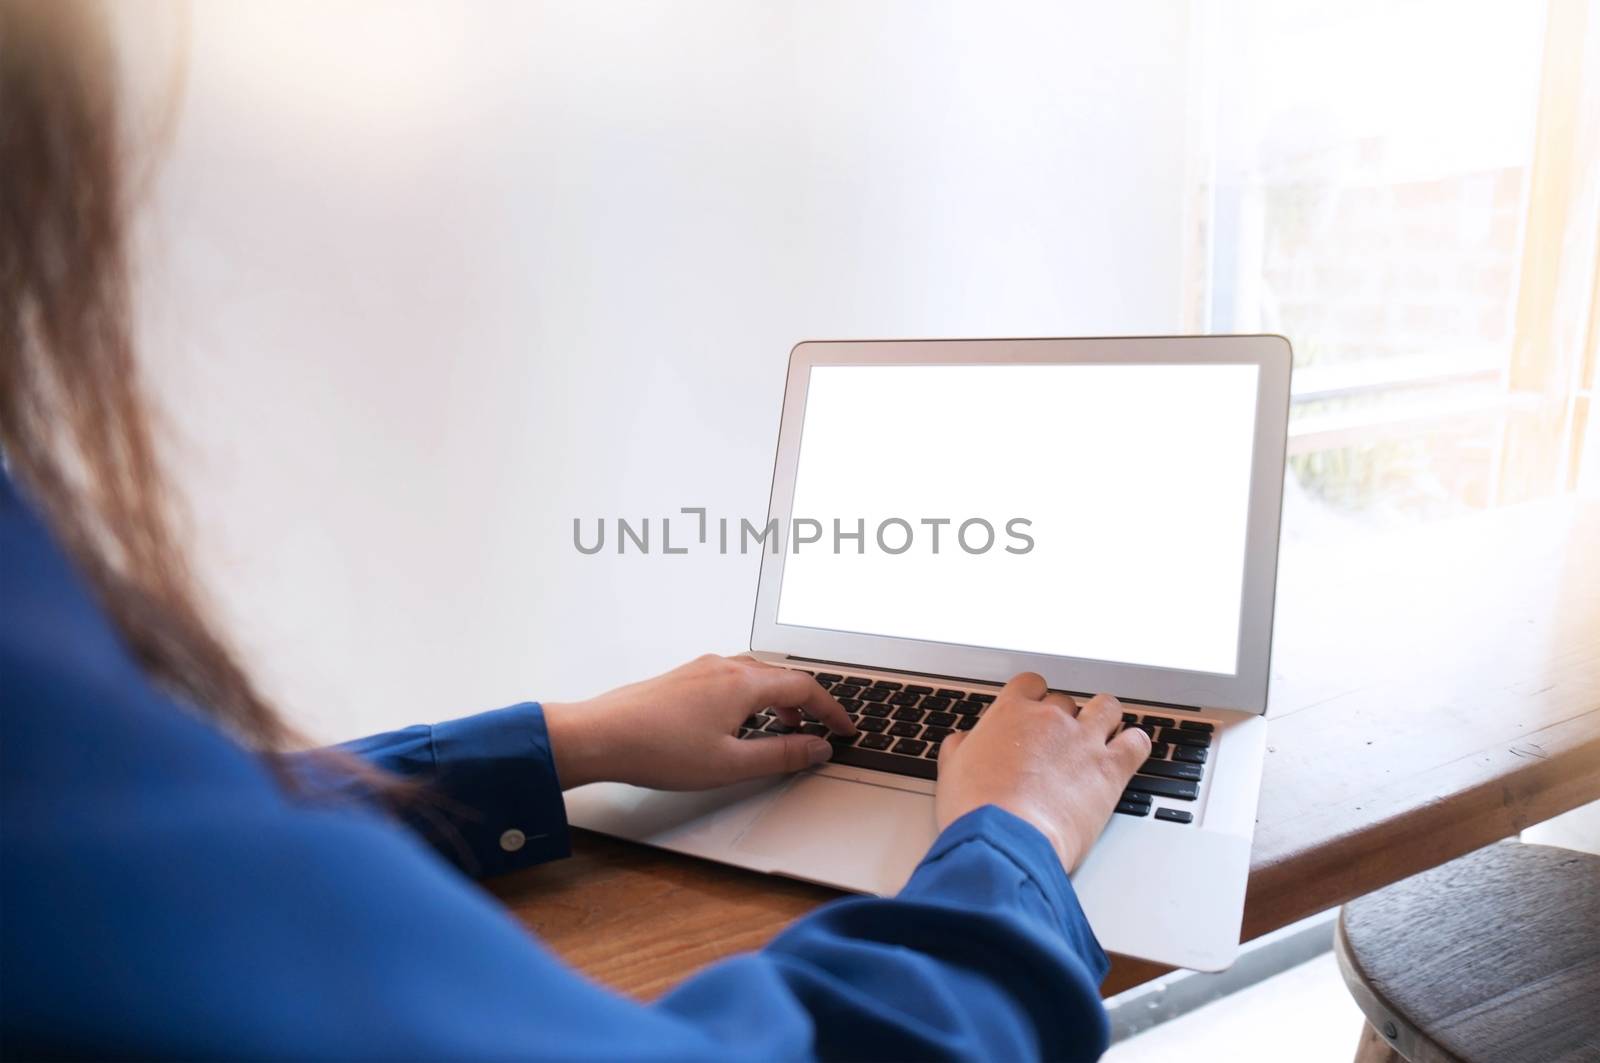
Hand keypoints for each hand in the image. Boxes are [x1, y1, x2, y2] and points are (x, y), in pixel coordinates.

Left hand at [541, 655, 856, 789]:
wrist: (599, 736)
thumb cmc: (658, 750)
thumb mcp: (731, 763)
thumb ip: (781, 755)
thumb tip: (818, 748)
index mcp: (743, 683)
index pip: (804, 688)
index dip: (831, 710)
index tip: (845, 729)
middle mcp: (724, 666)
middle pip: (781, 676)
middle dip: (807, 704)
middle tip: (821, 730)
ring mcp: (701, 669)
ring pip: (756, 676)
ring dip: (778, 699)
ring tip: (784, 728)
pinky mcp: (683, 677)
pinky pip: (732, 678)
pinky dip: (752, 697)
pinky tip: (740, 723)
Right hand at [935, 672, 1149, 870]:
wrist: (1005, 839)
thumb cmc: (976, 811)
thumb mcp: (952, 771)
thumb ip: (961, 748)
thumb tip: (964, 743)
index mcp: (1010, 713)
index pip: (1030, 684)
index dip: (1035, 698)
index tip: (1035, 711)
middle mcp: (1049, 719)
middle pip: (1066, 701)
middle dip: (1065, 719)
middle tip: (1059, 742)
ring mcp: (1083, 740)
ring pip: (1107, 708)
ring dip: (1105, 719)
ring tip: (1101, 736)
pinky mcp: (1110, 769)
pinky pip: (1137, 742)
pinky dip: (1135, 744)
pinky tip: (1128, 752)